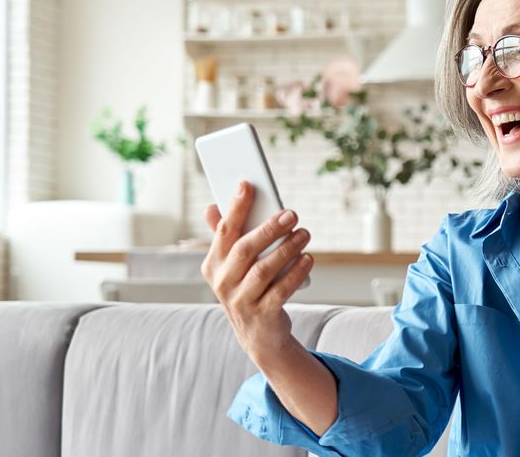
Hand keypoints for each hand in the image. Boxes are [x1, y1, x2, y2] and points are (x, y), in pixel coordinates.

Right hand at [201, 180, 313, 370]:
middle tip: (292, 213)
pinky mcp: (262, 315)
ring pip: (264, 270)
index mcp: (213, 264)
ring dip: (287, 249)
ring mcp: (240, 301)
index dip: (235, 207)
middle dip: (269, 228)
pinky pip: (281, 290)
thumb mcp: (231, 266)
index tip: (248, 184)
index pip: (224, 231)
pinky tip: (308, 258)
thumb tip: (211, 206)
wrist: (258, 335)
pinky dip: (296, 273)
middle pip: (245, 249)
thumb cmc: (247, 289)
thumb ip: (224, 237)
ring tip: (304, 233)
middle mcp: (222, 283)